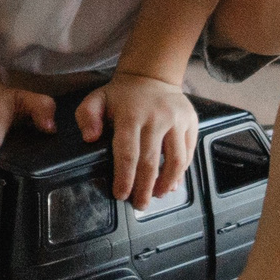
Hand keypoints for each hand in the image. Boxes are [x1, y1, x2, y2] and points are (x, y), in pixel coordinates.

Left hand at [77, 72, 197, 208]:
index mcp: (131, 115)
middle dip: (144, 188)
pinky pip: (188, 152)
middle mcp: (156, 118)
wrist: (152, 75)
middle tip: (139, 204)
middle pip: (151, 162)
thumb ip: (87, 117)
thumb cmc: (122, 95)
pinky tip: (171, 182)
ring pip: (176, 160)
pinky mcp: (191, 122)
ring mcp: (177, 120)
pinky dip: (181, 171)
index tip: (120, 194)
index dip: (124, 178)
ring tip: (157, 195)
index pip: (127, 153)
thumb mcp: (97, 99)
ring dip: (167, 183)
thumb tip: (90, 139)